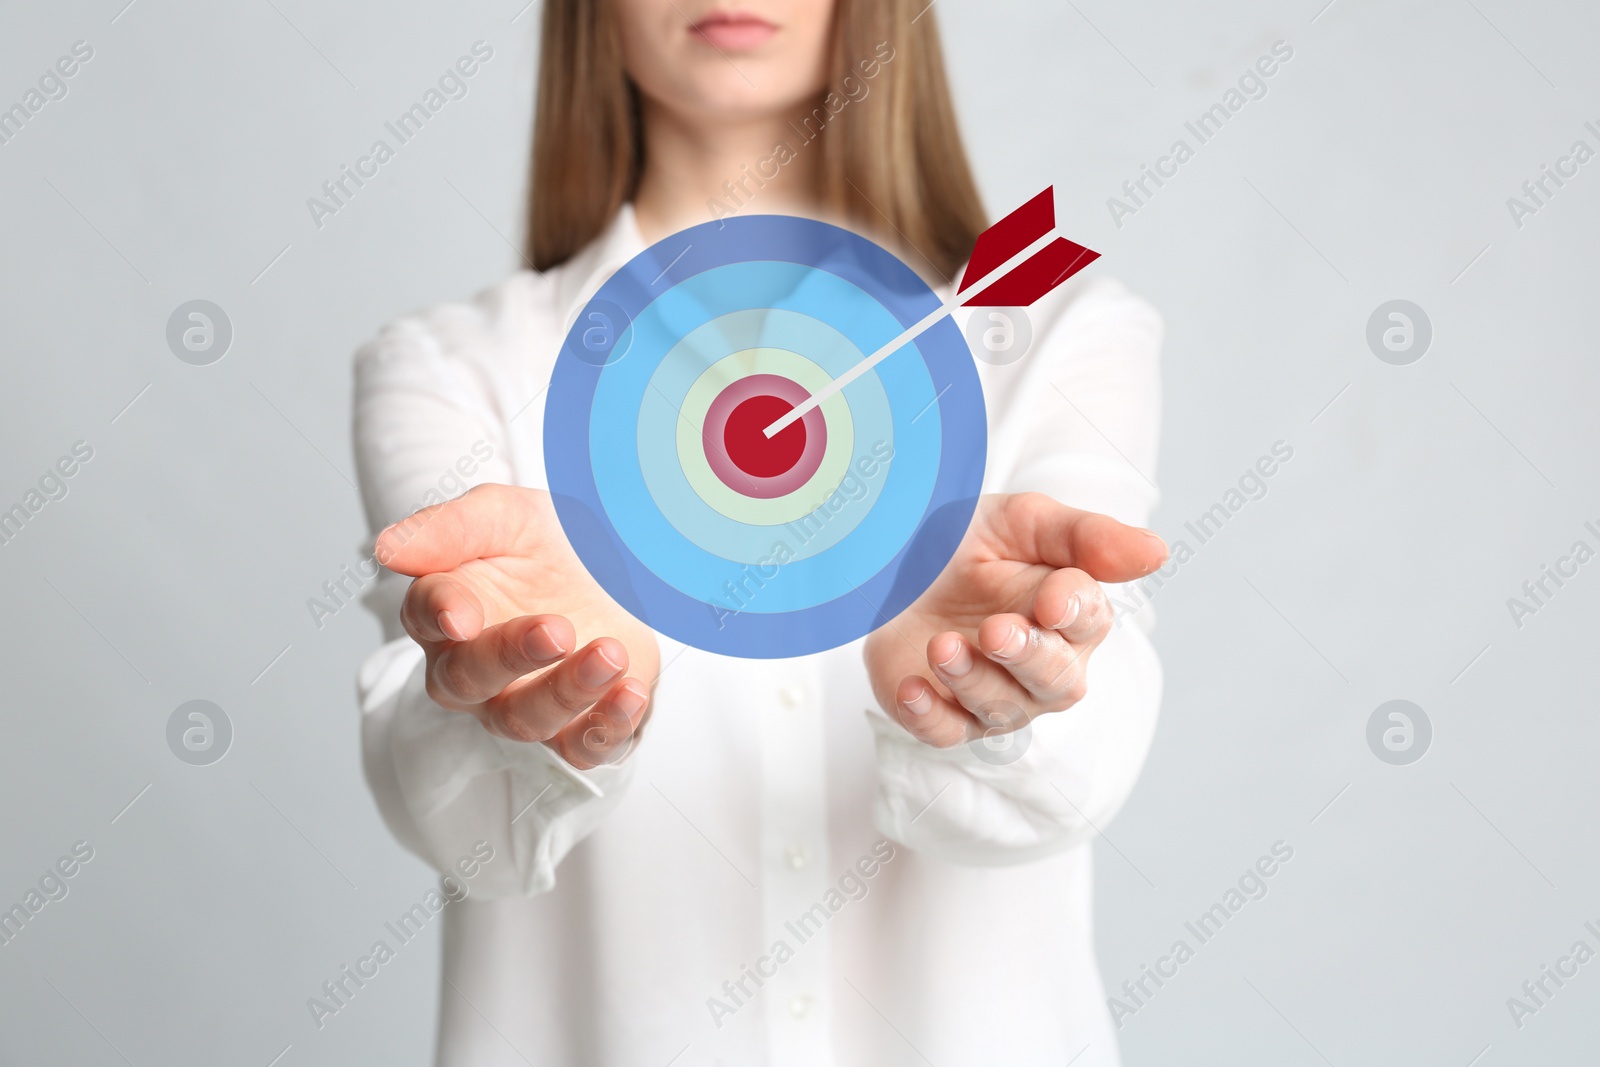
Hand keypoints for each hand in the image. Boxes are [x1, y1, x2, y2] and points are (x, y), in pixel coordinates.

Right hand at [376, 484, 659, 769]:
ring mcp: (522, 702)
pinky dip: (606, 728)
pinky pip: (580, 749)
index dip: (440, 614)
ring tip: (610, 654)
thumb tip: (386, 549)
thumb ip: (449, 528)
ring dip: (567, 691)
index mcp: (447, 610)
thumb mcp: (505, 516)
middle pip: (467, 678)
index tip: (461, 614)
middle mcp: (473, 667)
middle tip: (557, 629)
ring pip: (523, 720)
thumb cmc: (548, 544)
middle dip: (509, 656)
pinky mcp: (575, 727)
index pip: (424, 615)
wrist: (620, 569)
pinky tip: (630, 693)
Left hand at [863, 492, 1166, 749]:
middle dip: (1028, 657)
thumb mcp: (1025, 521)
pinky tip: (911, 688)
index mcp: (1072, 615)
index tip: (1051, 600)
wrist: (898, 560)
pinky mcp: (943, 714)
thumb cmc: (973, 542)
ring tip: (942, 645)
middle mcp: (1043, 665)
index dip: (1073, 612)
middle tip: (997, 630)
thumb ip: (1087, 537)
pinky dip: (929, 715)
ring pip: (1001, 709)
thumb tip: (1156, 552)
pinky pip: (944, 733)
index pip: (1089, 620)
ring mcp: (994, 696)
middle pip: (1055, 680)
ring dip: (973, 679)